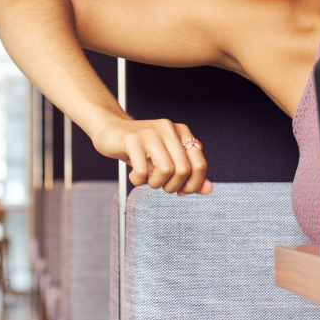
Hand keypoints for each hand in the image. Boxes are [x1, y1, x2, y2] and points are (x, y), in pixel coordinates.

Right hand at [91, 117, 212, 195]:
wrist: (110, 130)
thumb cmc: (141, 150)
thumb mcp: (166, 161)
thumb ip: (189, 175)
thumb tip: (209, 190)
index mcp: (182, 132)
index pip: (200, 165)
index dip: (193, 185)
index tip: (180, 190)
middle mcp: (169, 129)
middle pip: (183, 170)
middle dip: (172, 186)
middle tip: (160, 185)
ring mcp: (150, 132)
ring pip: (166, 170)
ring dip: (156, 184)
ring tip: (147, 179)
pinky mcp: (132, 139)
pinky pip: (142, 170)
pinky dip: (138, 181)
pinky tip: (134, 177)